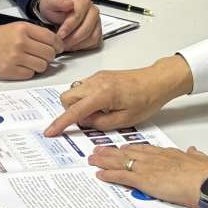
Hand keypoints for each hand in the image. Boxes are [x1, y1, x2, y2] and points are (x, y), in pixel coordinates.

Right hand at [0, 22, 62, 79]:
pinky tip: (19, 67)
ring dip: (38, 66)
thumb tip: (54, 44)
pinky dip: (27, 73)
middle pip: (50, 54)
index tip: (57, 49)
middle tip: (41, 57)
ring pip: (42, 66)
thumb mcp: (13, 28)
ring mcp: (15, 57)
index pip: (52, 39)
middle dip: (48, 57)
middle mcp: (21, 42)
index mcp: (23, 28)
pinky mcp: (9, 71)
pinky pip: (30, 75)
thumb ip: (33, 34)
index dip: (57, 45)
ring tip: (28, 62)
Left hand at [38, 0, 101, 51]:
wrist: (56, 11)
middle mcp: (93, 12)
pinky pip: (94, 43)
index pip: (78, 17)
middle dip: (71, 39)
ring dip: (77, 44)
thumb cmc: (54, 7)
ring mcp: (97, 22)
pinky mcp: (97, 32)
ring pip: (92, 38)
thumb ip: (59, 2)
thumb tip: (69, 4)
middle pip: (86, 29)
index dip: (68, 28)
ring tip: (65, 45)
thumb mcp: (51, 2)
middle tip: (60, 43)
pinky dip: (83, 47)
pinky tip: (72, 45)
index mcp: (83, 2)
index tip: (60, 35)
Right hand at [44, 55, 193, 135]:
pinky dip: (86, 98)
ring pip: (74, 92)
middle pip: (67, 98)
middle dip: (71, 111)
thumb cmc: (146, 98)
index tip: (51, 131)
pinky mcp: (100, 76)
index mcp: (102, 94)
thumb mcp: (125, 120)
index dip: (61, 123)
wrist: (157, 81)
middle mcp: (96, 82)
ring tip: (101, 112)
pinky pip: (84, 88)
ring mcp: (97, 77)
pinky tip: (103, 104)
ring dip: (80, 104)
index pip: (74, 111)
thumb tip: (85, 122)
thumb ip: (100, 123)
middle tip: (90, 120)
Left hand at [88, 144, 207, 207]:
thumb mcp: (202, 160)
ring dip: (104, 161)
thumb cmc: (207, 173)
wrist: (206, 181)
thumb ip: (195, 156)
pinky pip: (121, 176)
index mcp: (168, 153)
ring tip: (93, 160)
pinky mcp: (143, 180)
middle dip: (111, 152)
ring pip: (120, 161)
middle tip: (99, 150)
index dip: (131, 148)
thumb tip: (194, 151)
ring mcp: (147, 168)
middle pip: (127, 152)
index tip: (122, 148)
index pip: (144, 149)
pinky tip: (100, 175)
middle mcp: (154, 158)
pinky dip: (109, 175)